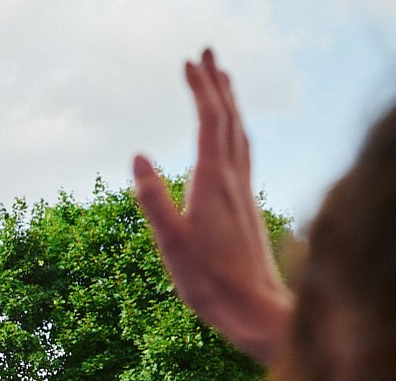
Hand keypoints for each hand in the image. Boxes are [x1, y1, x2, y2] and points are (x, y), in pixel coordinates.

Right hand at [132, 49, 291, 365]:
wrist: (257, 310)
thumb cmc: (211, 284)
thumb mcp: (172, 244)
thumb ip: (154, 200)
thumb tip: (138, 155)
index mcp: (214, 184)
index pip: (209, 122)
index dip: (201, 89)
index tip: (190, 61)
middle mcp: (235, 181)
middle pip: (230, 120)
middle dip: (218, 85)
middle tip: (207, 54)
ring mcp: (244, 193)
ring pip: (241, 135)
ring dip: (230, 104)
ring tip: (221, 82)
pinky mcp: (247, 206)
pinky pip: (244, 154)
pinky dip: (236, 131)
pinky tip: (232, 136)